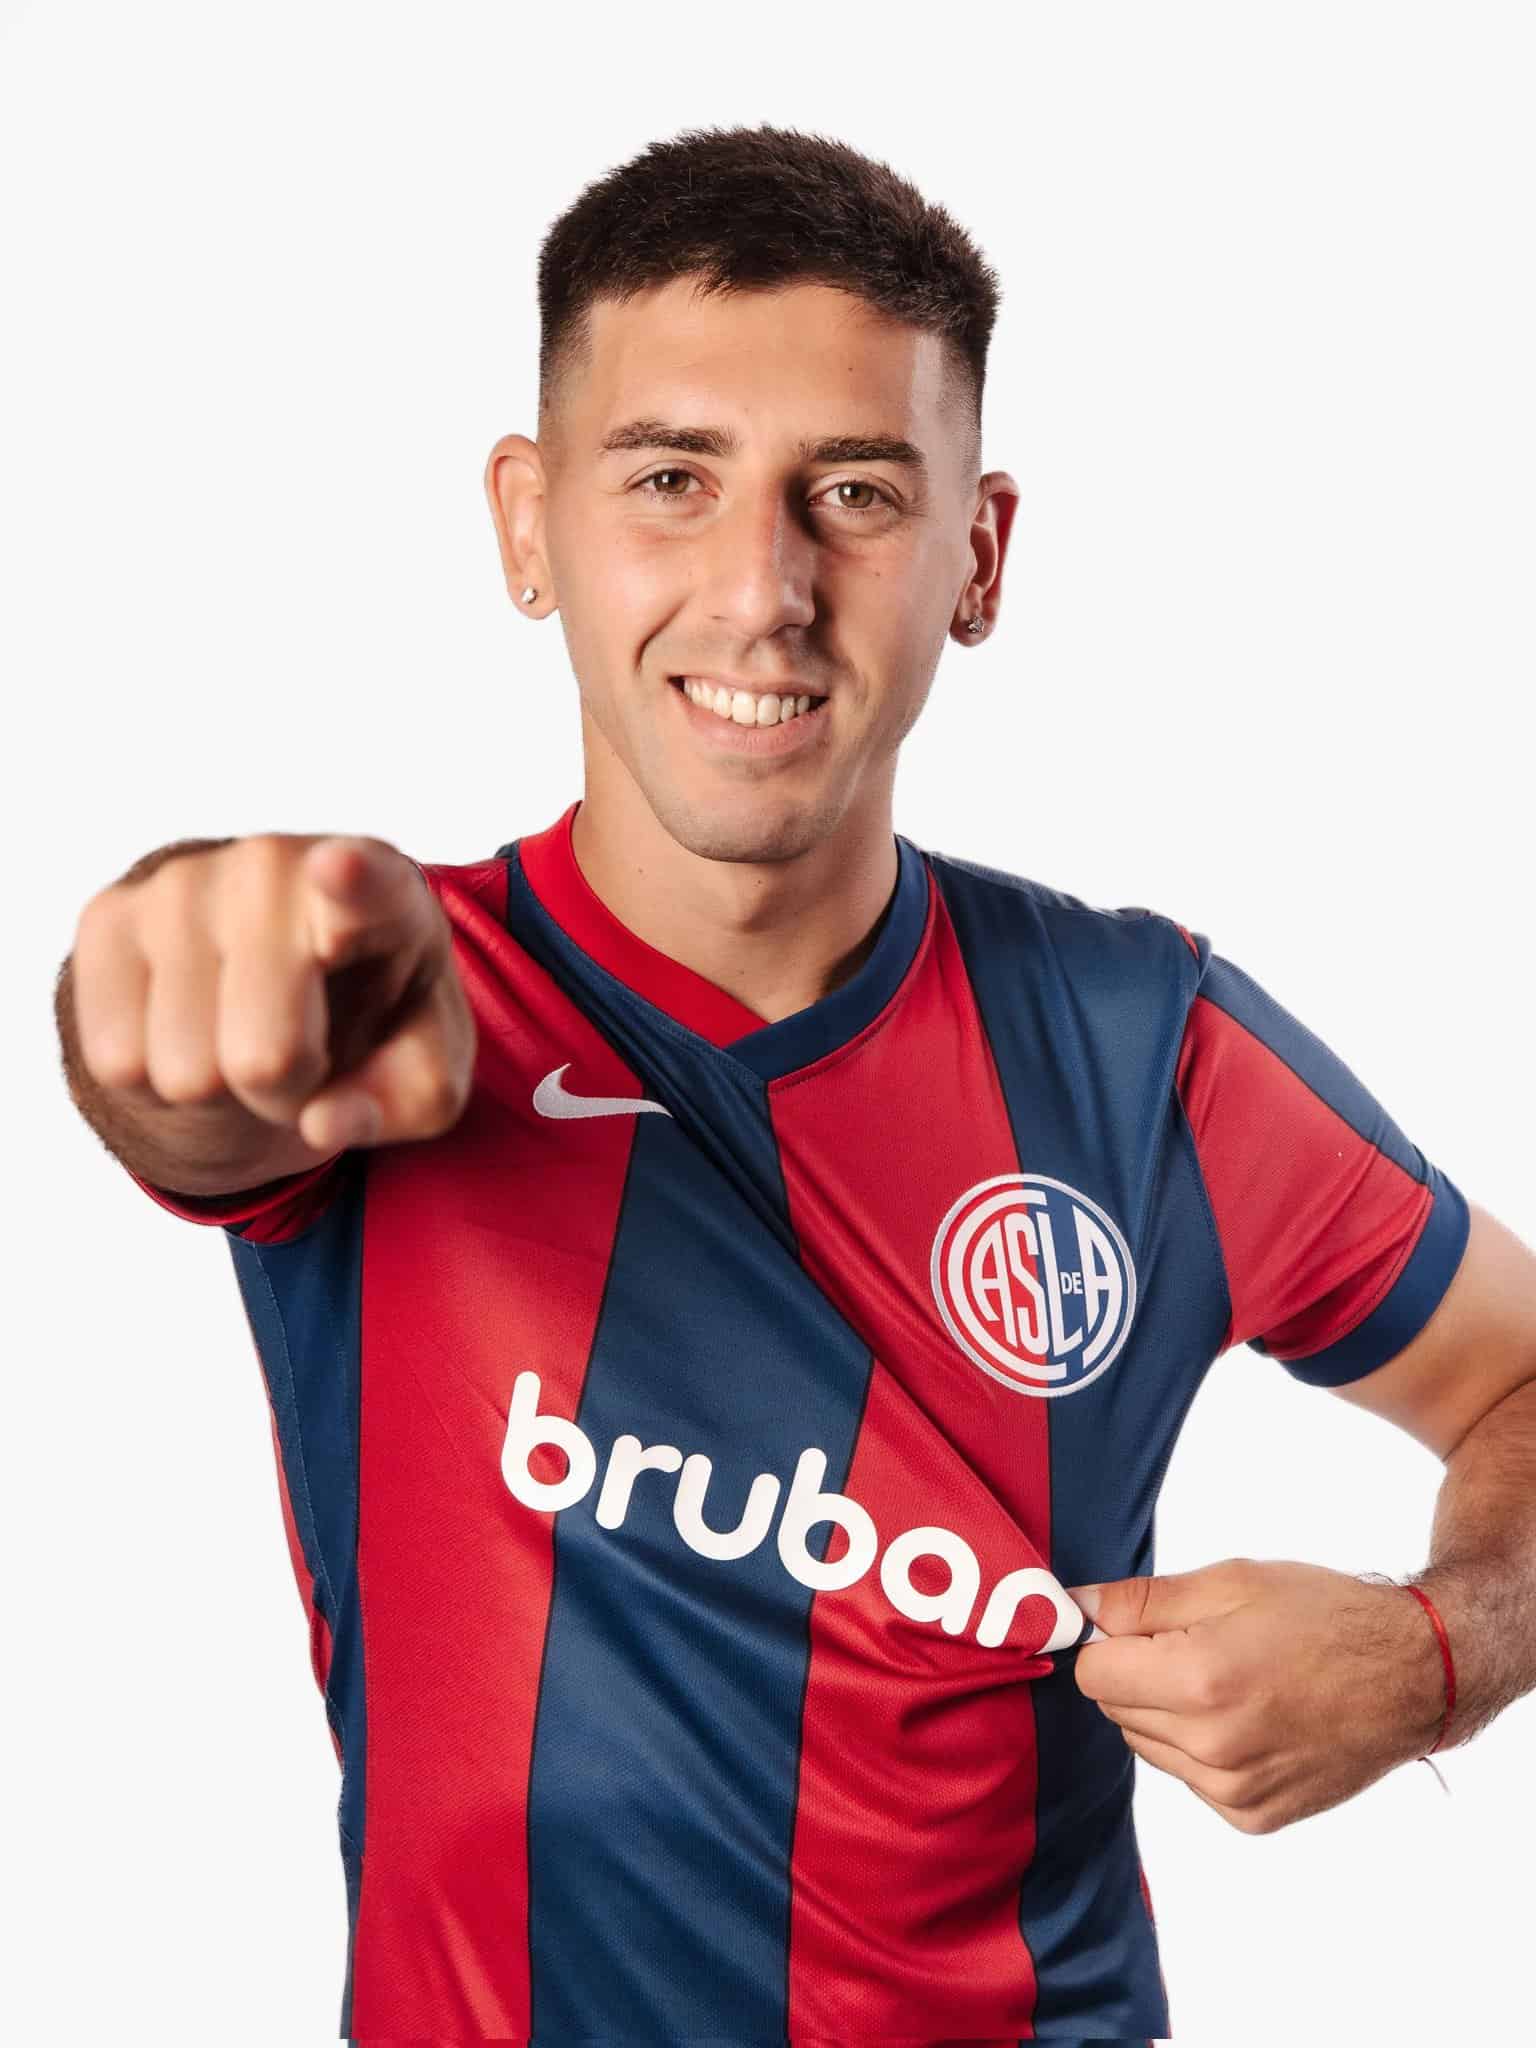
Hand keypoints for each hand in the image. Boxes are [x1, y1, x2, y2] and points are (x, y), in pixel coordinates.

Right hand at [71, 833, 476, 1160]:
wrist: (282, 969)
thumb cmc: (371, 1018)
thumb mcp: (421, 1075)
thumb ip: (403, 1104)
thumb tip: (323, 1123)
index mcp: (385, 891)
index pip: (367, 885)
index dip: (352, 884)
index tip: (338, 870)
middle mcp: (276, 866)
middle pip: (262, 1058)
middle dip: (286, 1091)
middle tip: (308, 1053)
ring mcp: (184, 883)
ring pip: (183, 1073)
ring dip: (220, 1088)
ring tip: (247, 1033)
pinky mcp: (110, 915)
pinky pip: (116, 1059)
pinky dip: (156, 1078)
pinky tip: (193, 1027)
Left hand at [1064, 1558, 1445, 1832]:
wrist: (1411, 1676)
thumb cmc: (1323, 1616)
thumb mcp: (1231, 1581)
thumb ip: (1141, 1600)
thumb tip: (1075, 1605)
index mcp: (1199, 1681)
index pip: (1091, 1673)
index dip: (1109, 1643)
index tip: (1142, 1629)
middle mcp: (1211, 1747)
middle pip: (1115, 1710)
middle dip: (1138, 1675)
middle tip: (1198, 1646)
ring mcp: (1234, 1790)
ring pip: (1148, 1746)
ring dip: (1167, 1714)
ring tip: (1229, 1681)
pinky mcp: (1253, 1817)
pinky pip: (1189, 1779)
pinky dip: (1202, 1749)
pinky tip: (1249, 1718)